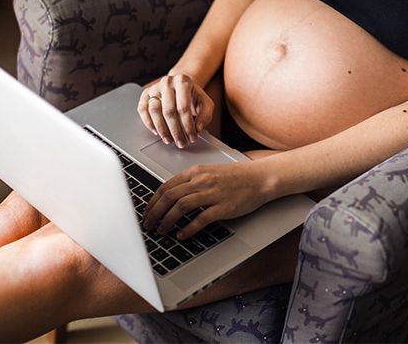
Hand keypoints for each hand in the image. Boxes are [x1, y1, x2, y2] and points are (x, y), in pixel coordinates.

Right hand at [138, 74, 214, 148]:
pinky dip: (148, 123)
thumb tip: (197, 128)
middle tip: (181, 142)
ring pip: (154, 110)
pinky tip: (157, 132)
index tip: (192, 137)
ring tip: (169, 140)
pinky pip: (143, 110)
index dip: (188, 126)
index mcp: (183, 81)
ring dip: (162, 129)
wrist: (181, 85)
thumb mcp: (206, 103)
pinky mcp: (146, 94)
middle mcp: (167, 82)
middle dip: (175, 131)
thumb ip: (205, 115)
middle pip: (168, 111)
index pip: (183, 107)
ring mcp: (155, 87)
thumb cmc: (193, 96)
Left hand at [142, 160, 273, 239]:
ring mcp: (213, 193)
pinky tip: (182, 235)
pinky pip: (200, 219)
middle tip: (148, 225)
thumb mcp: (210, 172)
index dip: (152, 202)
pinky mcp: (224, 207)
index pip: (166, 186)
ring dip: (167, 221)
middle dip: (154, 213)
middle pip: (169, 197)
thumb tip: (171, 196)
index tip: (146, 213)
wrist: (260, 178)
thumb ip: (191, 181)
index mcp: (196, 171)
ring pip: (181, 207)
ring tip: (161, 231)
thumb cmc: (236, 177)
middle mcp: (202, 180)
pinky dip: (188, 229)